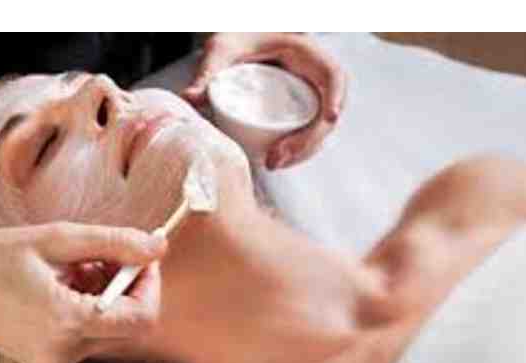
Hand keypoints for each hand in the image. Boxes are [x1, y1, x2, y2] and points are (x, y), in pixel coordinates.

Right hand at [0, 223, 166, 362]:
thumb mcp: (59, 239)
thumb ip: (116, 243)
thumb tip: (160, 248)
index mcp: (67, 323)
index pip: (141, 318)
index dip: (150, 287)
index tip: (142, 259)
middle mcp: (63, 353)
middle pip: (129, 327)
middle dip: (127, 289)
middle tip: (104, 258)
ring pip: (109, 332)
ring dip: (107, 298)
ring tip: (75, 269)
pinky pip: (87, 338)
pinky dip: (89, 311)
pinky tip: (63, 287)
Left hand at [183, 33, 345, 169]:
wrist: (241, 36)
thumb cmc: (239, 35)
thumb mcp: (223, 48)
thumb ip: (208, 72)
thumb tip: (189, 97)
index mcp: (304, 54)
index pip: (333, 75)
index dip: (336, 98)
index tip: (329, 119)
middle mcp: (312, 76)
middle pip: (327, 112)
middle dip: (307, 141)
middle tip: (276, 158)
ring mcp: (309, 95)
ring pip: (319, 128)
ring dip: (303, 151)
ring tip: (273, 163)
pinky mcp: (300, 110)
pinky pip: (308, 131)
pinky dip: (298, 149)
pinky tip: (277, 160)